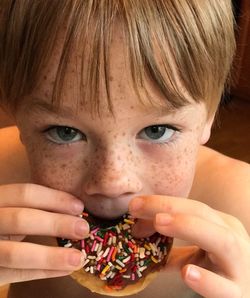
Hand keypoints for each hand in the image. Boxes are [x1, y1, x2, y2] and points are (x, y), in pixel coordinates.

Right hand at [0, 183, 88, 285]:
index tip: (79, 207)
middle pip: (20, 219)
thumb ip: (33, 207)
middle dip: (56, 224)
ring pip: (15, 254)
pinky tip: (66, 270)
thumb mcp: (13, 209)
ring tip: (79, 258)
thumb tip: (76, 209)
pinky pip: (15, 275)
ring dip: (52, 256)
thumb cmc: (4, 225)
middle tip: (83, 229)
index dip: (54, 199)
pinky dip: (43, 272)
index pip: (24, 194)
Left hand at [129, 195, 249, 297]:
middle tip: (136, 207)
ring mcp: (240, 267)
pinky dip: (206, 280)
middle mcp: (233, 239)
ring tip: (160, 222)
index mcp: (223, 226)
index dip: (162, 202)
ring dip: (189, 227)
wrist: (247, 295)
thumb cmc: (221, 273)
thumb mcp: (198, 254)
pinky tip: (186, 272)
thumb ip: (173, 246)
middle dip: (168, 206)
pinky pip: (225, 289)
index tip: (133, 205)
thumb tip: (138, 232)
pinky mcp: (239, 295)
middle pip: (202, 214)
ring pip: (221, 241)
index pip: (191, 207)